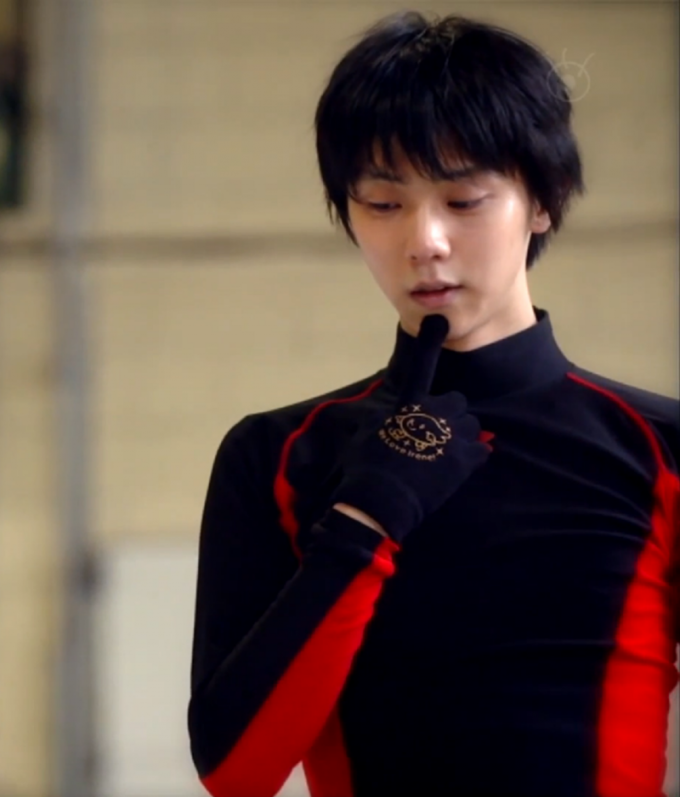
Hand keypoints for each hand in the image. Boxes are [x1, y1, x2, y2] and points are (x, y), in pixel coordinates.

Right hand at [331, 314, 491, 542]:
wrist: (381, 499)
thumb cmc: (367, 466)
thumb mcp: (368, 433)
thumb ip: (387, 417)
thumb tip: (394, 417)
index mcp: (409, 403)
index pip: (421, 366)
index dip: (429, 341)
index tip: (438, 322)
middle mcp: (435, 412)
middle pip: (457, 402)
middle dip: (450, 414)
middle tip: (437, 434)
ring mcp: (453, 436)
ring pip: (471, 425)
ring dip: (462, 435)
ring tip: (446, 453)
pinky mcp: (465, 460)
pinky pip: (481, 448)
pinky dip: (473, 455)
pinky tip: (460, 464)